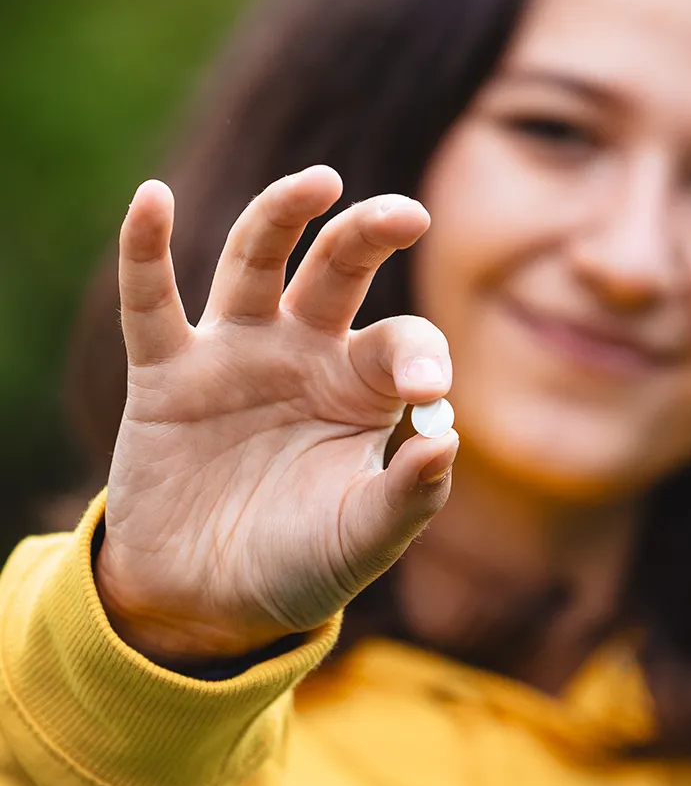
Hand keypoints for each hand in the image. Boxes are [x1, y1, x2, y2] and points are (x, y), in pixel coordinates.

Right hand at [94, 166, 458, 660]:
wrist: (209, 602)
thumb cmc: (300, 564)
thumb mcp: (363, 541)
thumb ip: (409, 497)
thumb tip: (448, 438)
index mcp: (362, 387)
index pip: (402, 341)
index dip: (419, 353)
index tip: (428, 389)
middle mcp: (303, 353)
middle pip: (339, 267)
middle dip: (370, 234)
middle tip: (407, 216)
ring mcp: (235, 354)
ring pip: (256, 259)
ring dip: (282, 213)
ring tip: (319, 183)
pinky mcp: (167, 373)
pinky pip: (152, 303)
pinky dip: (146, 251)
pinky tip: (152, 199)